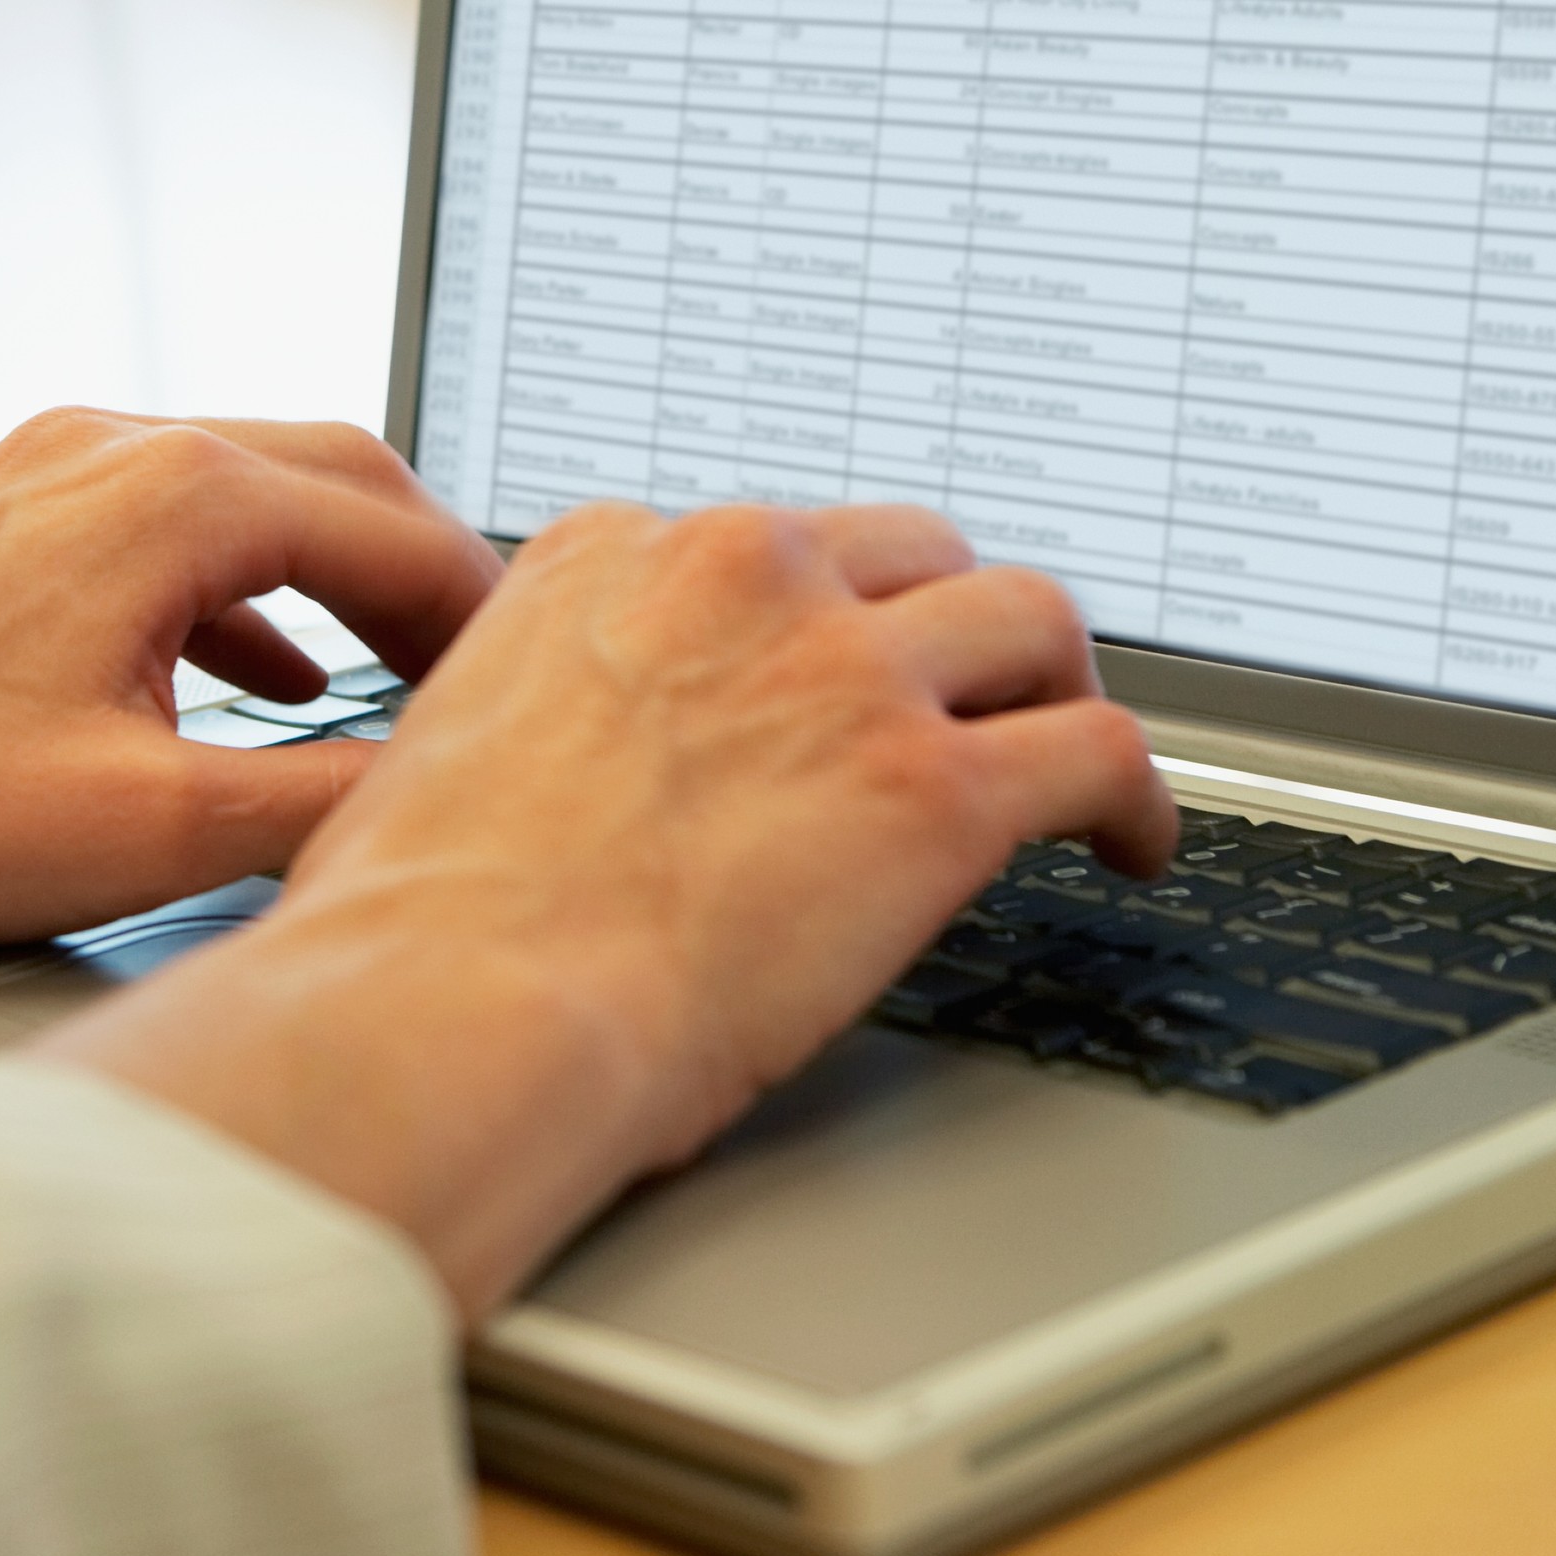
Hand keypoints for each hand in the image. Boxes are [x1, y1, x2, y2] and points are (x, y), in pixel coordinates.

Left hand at [0, 411, 504, 1053]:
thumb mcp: (147, 832)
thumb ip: (320, 803)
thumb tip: (437, 799)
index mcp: (171, 497)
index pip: (392, 527)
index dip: (484, 612)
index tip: (539, 680)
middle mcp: (112, 447)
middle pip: (334, 473)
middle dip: (425, 569)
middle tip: (496, 667)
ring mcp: (43, 468)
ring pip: (247, 489)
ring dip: (336, 575)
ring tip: (404, 675)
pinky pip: (164, 523)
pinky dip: (242, 591)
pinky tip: (262, 680)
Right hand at [40, 499, 1172, 1317]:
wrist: (452, 1009)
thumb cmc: (415, 929)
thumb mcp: (447, 743)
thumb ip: (536, 710)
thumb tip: (560, 773)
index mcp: (607, 556)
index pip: (759, 546)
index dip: (811, 615)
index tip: (829, 665)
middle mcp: (736, 575)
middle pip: (908, 551)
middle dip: (944, 623)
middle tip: (967, 693)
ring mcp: (844, 670)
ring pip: (1024, 618)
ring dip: (1053, 682)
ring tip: (1071, 746)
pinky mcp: (933, 787)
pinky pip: (1097, 751)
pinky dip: (1139, 795)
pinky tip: (1137, 845)